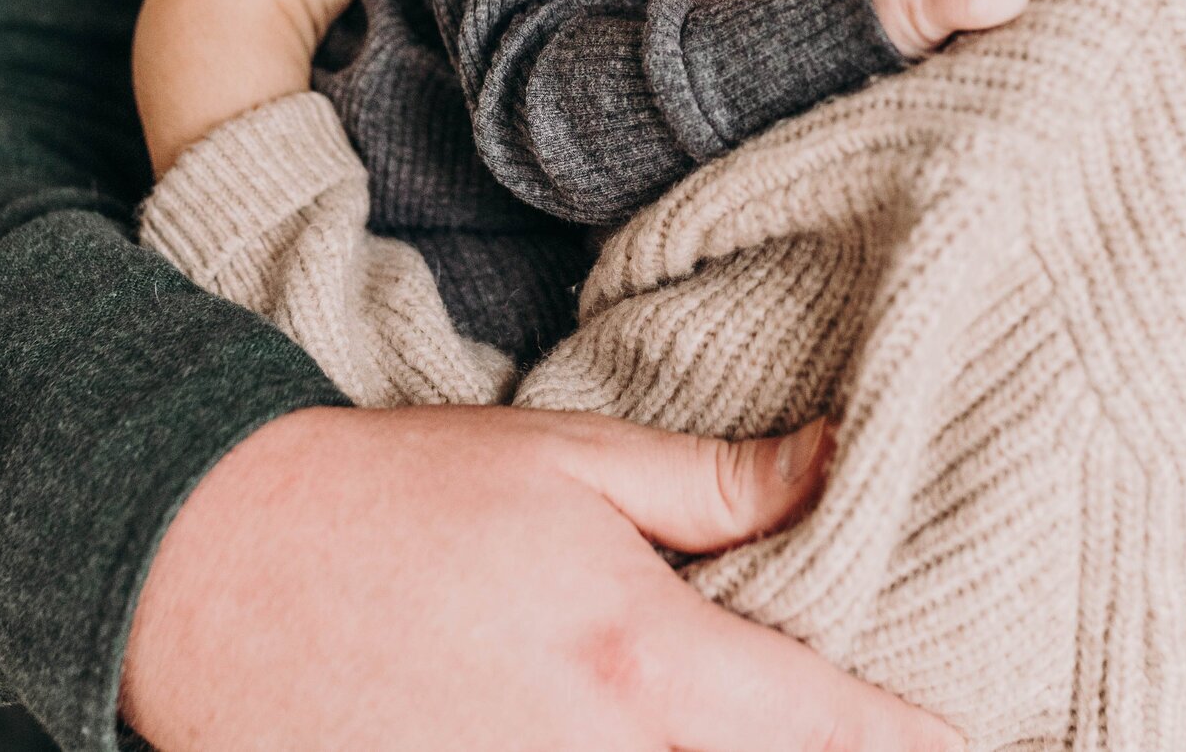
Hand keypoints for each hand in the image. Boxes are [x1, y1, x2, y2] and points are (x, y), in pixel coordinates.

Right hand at [121, 407, 963, 751]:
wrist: (205, 566)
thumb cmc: (394, 495)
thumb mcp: (568, 462)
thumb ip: (718, 483)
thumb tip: (841, 461)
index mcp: (644, 664)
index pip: (838, 734)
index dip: (926, 745)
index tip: (980, 736)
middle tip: (886, 731)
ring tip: (779, 731)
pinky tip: (650, 745)